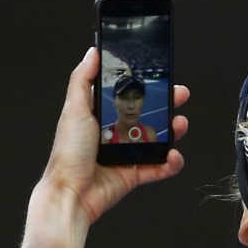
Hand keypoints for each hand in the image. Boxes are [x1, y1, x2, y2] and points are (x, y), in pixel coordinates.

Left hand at [40, 47, 189, 223]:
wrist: (71, 194)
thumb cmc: (68, 154)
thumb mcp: (74, 109)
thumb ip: (82, 79)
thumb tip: (92, 53)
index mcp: (100, 116)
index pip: (126, 95)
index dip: (144, 85)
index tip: (159, 75)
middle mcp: (115, 133)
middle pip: (147, 114)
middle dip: (167, 104)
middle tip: (179, 95)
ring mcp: (126, 154)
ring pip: (158, 139)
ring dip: (173, 131)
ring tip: (179, 124)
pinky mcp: (134, 174)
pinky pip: (159, 167)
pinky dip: (170, 163)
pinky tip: (173, 155)